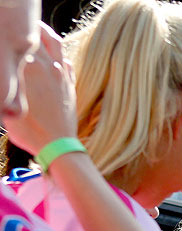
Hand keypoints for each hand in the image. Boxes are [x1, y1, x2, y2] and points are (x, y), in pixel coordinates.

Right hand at [2, 24, 76, 154]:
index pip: (16, 42)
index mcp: (27, 67)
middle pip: (35, 35)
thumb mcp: (7, 109)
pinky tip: (51, 57)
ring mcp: (60, 73)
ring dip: (44, 32)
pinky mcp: (70, 83)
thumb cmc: (29, 131)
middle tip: (18, 28)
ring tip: (35, 30)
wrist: (58, 146)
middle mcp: (45, 65)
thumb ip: (6, 91)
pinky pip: (64, 60)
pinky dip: (56, 54)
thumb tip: (5, 85)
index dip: (9, 39)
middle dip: (26, 29)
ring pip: (54, 42)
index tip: (6, 41)